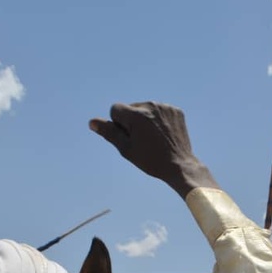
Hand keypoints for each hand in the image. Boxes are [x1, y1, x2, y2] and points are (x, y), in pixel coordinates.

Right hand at [89, 102, 216, 197]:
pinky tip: (163, 134)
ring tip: (154, 138)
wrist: (179, 166)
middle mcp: (151, 106)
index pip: (115, 109)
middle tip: (143, 140)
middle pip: (131, 108)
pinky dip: (159, 120)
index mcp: (137, 115)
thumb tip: (92, 122)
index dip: (119, 124)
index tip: (130, 137)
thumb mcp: (126, 148)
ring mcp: (165, 107)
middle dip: (132, 121)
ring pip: (146, 108)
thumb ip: (109, 132)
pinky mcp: (176, 111)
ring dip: (145, 119)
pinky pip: (160, 111)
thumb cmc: (151, 160)